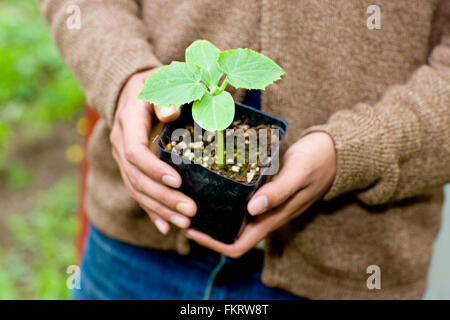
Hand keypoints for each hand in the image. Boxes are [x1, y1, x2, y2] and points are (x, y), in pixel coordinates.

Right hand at [110, 68, 196, 234]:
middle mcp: (121, 143)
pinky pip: (137, 193)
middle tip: (190, 210)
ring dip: (160, 209)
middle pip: (137, 178)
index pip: (134, 152)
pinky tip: (166, 227)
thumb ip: (166, 96)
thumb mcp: (161, 81)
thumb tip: (169, 112)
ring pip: (136, 190)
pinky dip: (151, 211)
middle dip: (163, 197)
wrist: (134, 90)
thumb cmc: (156, 84)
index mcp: (128, 122)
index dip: (154, 169)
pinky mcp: (130, 168)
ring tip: (185, 223)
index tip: (177, 181)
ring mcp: (123, 159)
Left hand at [183, 132, 335, 257]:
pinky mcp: (263, 189)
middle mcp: (265, 214)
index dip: (213, 243)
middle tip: (182, 209)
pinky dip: (223, 195)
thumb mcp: (298, 173)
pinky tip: (210, 179)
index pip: (238, 245)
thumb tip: (252, 210)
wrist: (332, 151)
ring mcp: (264, 203)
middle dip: (205, 227)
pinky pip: (239, 199)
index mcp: (272, 218)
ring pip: (232, 216)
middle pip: (229, 232)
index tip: (191, 229)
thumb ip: (278, 192)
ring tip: (190, 194)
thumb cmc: (317, 162)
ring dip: (212, 211)